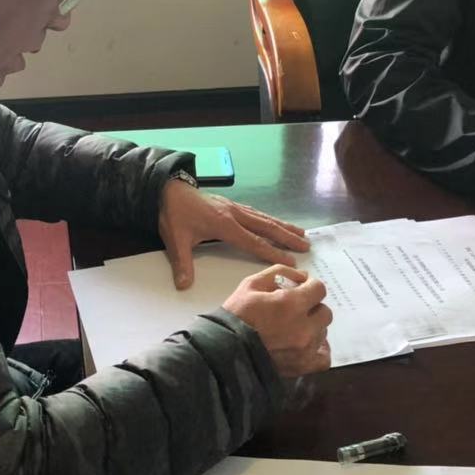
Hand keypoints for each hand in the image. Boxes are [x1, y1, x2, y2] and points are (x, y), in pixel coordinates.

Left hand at [157, 179, 309, 288]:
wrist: (168, 189)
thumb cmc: (174, 214)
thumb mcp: (175, 240)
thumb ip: (182, 263)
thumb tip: (184, 286)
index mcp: (224, 225)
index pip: (253, 242)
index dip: (272, 252)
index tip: (290, 261)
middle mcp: (235, 214)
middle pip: (266, 227)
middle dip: (287, 237)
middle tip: (306, 246)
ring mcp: (235, 208)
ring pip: (264, 218)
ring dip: (284, 226)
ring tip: (302, 233)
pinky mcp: (232, 205)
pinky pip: (257, 213)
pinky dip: (271, 219)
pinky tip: (277, 222)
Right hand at [223, 266, 331, 376]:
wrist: (223, 351)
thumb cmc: (236, 316)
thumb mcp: (251, 284)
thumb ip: (280, 273)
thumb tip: (303, 276)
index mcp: (291, 304)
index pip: (319, 289)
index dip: (310, 287)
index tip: (300, 290)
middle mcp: (303, 327)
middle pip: (324, 312)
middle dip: (312, 307)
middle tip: (295, 310)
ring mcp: (304, 350)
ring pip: (322, 333)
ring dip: (312, 328)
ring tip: (294, 328)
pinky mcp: (301, 367)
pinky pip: (323, 359)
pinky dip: (319, 351)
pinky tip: (308, 345)